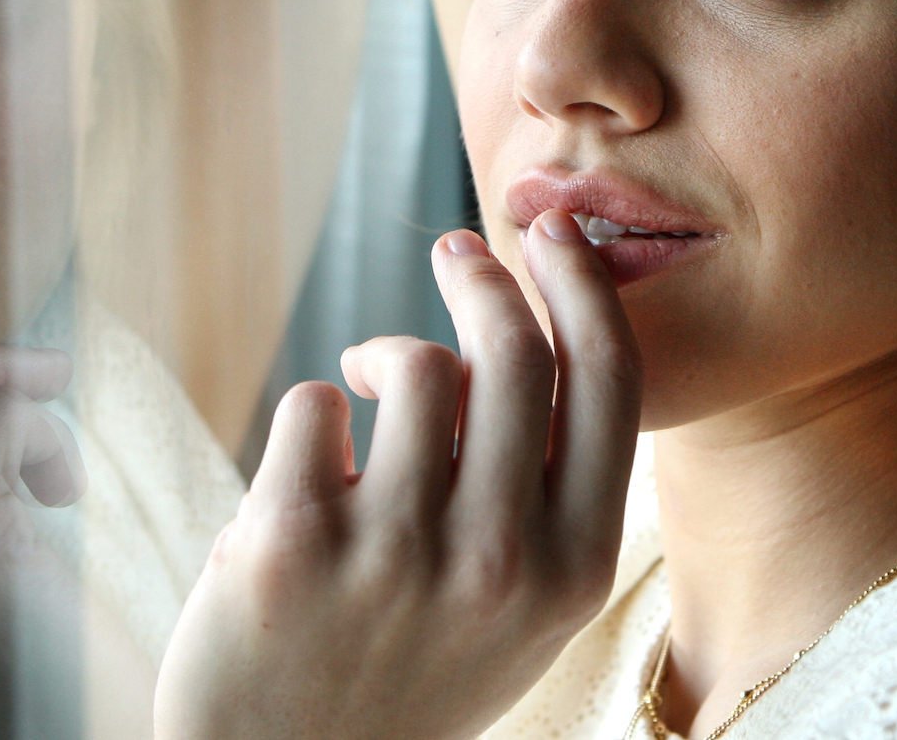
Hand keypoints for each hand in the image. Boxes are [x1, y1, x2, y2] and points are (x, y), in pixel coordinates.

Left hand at [155, 210, 642, 739]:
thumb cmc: (416, 663)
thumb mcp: (527, 602)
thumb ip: (551, 485)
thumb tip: (540, 316)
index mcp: (574, 569)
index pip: (609, 383)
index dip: (585, 287)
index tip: (556, 233)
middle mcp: (497, 562)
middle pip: (515, 351)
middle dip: (486, 276)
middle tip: (458, 252)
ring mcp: (392, 555)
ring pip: (417, 366)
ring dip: (389, 355)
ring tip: (370, 389)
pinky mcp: (287, 545)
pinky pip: (316, 403)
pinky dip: (317, 412)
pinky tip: (311, 470)